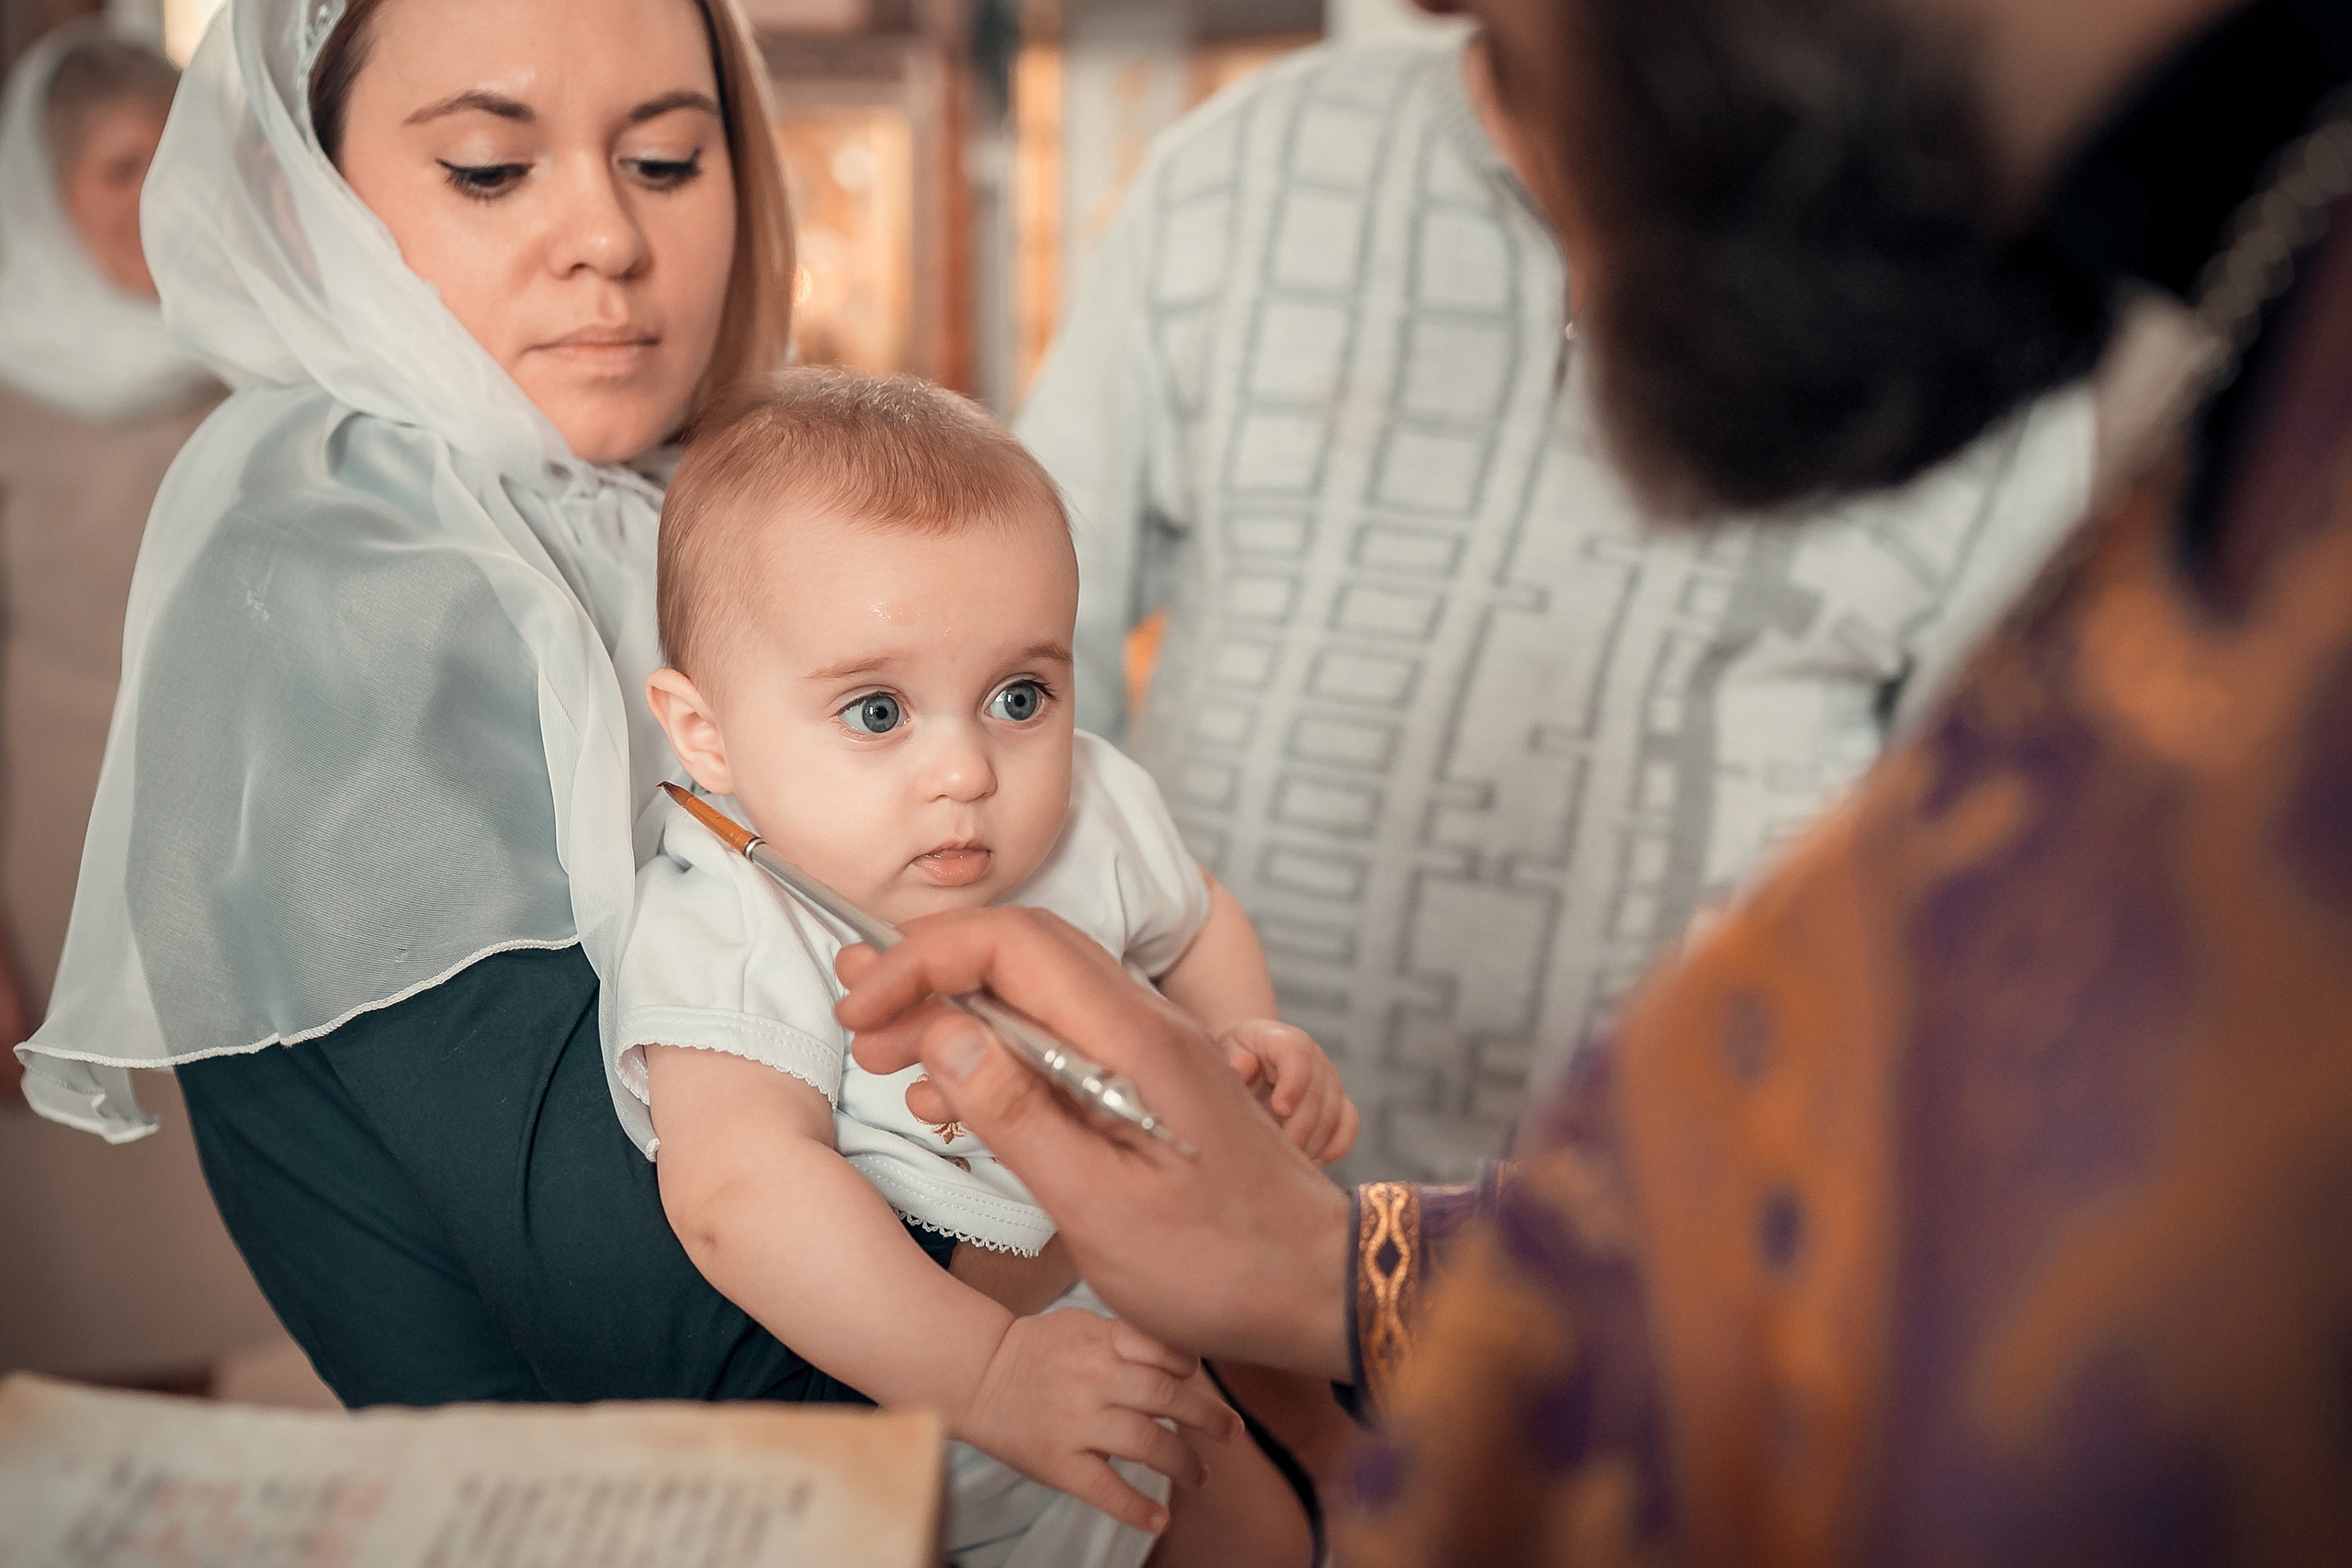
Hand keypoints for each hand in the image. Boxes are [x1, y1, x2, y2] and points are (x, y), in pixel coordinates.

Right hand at [835, 907, 1353, 1378]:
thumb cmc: (1220, 1264)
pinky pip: (1062, 1036)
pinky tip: (956, 1092)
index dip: (923, 959)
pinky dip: (998, 1049)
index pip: (1012, 943)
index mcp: (1135, 1041)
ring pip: (1037, 992)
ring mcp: (1150, 1050)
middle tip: (861, 1029)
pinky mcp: (1150, 1081)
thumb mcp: (1101, 1206)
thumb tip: (945, 1031)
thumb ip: (1019, 1114)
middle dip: (929, 973)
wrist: (1316, 1289)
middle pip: (1021, 949)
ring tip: (890, 1060)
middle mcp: (1145, 1025)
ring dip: (958, 1011)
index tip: (863, 1009)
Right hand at [956, 1307, 1243, 1533]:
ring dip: (1184, 1463)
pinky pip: (1105, 1489)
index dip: (1193, 1367)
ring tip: (1200, 1476)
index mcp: (1102, 1342)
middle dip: (1209, 1417)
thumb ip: (1129, 1338)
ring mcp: (1077, 1422)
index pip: (1167, 1351)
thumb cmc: (1037, 1349)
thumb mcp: (1083, 1325)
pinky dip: (1137, 1508)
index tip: (1201, 1381)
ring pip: (1147, 1443)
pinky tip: (1160, 1520)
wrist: (977, 1375)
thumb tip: (1187, 1357)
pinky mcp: (1059, 1461)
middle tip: (1232, 1432)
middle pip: (1168, 1397)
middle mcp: (1094, 1379)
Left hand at [1220, 1019, 1358, 1164]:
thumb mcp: (1223, 1051)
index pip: (1298, 1056)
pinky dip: (1335, 1146)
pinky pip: (1349, 1125)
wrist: (1251, 1054)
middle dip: (1300, 1126)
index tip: (1280, 1109)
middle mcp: (1315, 1059)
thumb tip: (1244, 1065)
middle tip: (1281, 1150)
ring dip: (1314, 1141)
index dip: (1293, 1083)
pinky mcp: (1338, 1103)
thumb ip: (1232, 1062)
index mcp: (1285, 1040)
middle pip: (1318, 1092)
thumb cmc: (1235, 1055)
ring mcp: (1330, 1081)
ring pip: (1335, 1113)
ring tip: (1289, 1160)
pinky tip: (1311, 1161)